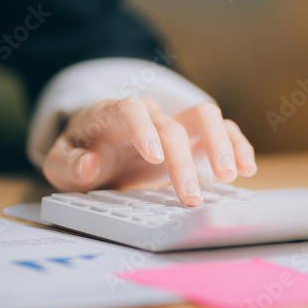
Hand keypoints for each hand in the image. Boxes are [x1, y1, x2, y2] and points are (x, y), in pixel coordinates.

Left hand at [42, 99, 256, 205]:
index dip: (144, 131)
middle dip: (184, 161)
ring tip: (231, 176)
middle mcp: (150, 114)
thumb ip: (70, 165)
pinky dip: (237, 145)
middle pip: (173, 124)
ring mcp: (175, 123)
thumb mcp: (61, 163)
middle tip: (191, 196)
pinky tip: (247, 168)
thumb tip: (91, 165)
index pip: (131, 111)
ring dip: (221, 144)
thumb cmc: (82, 153)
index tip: (153, 158)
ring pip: (206, 117)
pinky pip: (223, 130)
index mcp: (114, 115)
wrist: (98, 144)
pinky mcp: (195, 136)